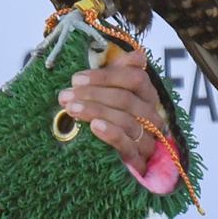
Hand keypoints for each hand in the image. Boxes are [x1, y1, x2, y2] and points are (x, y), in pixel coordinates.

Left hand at [57, 49, 166, 174]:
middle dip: (93, 94)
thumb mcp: (105, 96)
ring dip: (96, 111)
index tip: (76, 79)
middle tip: (66, 95)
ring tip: (72, 109)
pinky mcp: (138, 160)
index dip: (105, 76)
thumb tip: (137, 55)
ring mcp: (146, 139)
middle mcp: (151, 115)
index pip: (135, 78)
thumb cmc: (103, 121)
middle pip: (127, 99)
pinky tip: (94, 126)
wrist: (100, 163)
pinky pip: (128, 144)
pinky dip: (111, 133)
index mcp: (146, 95)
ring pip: (127, 120)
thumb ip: (116, 76)